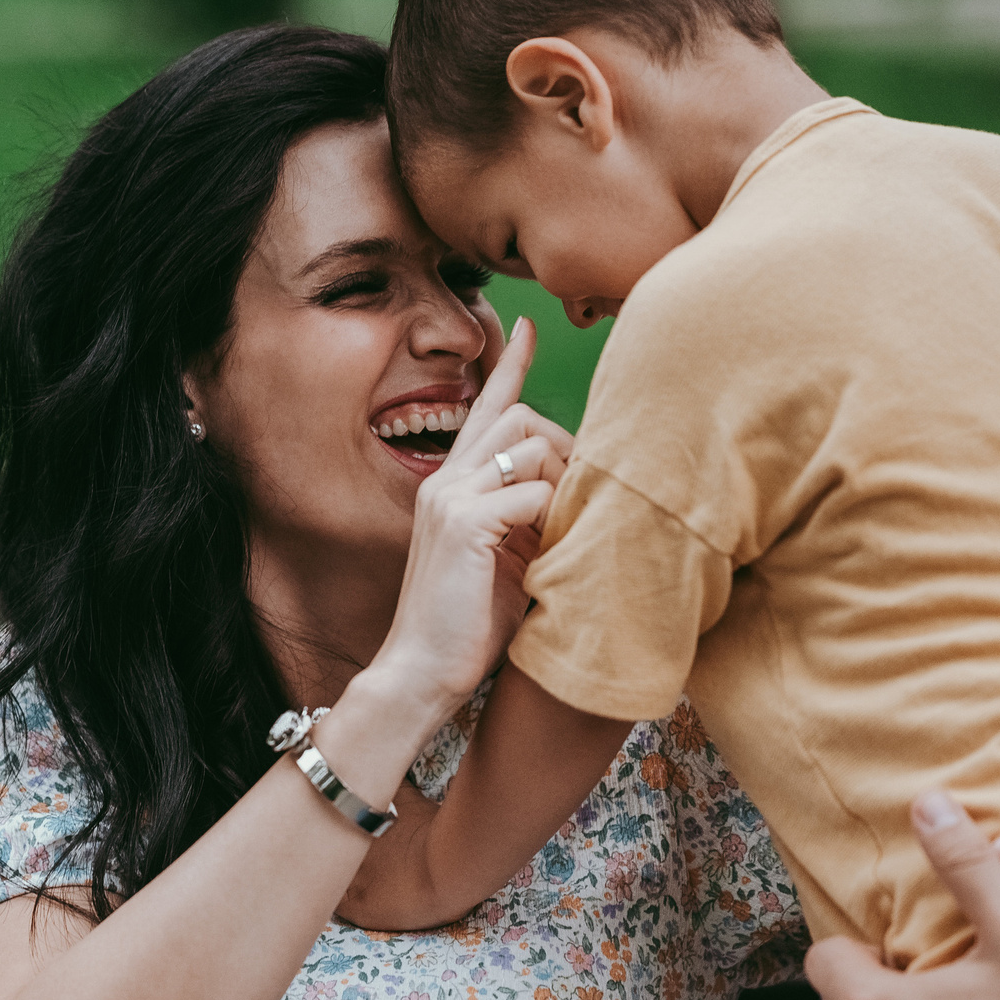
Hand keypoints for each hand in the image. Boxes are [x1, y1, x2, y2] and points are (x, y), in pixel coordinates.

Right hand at [371, 317, 573, 715]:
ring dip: (560, 480)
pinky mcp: (463, 523)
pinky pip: (531, 491)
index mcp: (451, 486)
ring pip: (527, 441)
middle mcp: (445, 480)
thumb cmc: (467, 627)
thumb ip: (531, 520)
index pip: (484, 408)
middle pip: (518, 416)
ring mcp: (450, 497)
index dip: (509, 365)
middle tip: (578, 497)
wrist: (421, 674)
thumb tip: (578, 496)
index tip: (526, 325)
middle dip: (562, 446)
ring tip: (559, 533)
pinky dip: (552, 518)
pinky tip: (545, 554)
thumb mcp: (507, 560)